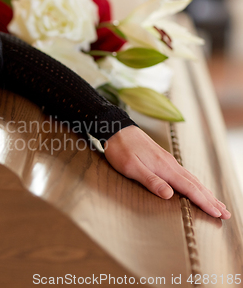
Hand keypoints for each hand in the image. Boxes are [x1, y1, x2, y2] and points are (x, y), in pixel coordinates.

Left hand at [104, 125, 230, 219]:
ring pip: (192, 179)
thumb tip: (169, 195)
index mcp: (165, 168)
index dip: (204, 202)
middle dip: (211, 200)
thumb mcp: (131, 167)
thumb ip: (150, 181)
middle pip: (196, 185)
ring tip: (216, 203)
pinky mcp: (163, 159)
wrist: (117, 129)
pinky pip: (185, 174)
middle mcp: (170, 164)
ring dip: (205, 192)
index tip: (217, 214)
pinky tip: (196, 187)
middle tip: (225, 213)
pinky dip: (195, 184)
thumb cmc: (121, 149)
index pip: (190, 188)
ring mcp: (168, 161)